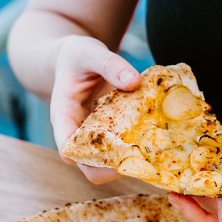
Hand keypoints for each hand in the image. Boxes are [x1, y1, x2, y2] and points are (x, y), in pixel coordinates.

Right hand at [49, 35, 140, 183]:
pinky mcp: (109, 138)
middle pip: (90, 168)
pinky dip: (137, 151)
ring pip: (108, 166)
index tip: (113, 153)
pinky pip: (121, 152)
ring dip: (130, 163)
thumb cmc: (78, 57)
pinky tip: (158, 143)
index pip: (68, 147)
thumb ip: (110, 65)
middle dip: (115, 169)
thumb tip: (134, 82)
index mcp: (64, 117)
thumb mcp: (90, 52)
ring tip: (154, 153)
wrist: (75, 61)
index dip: (86, 157)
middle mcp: (77, 135)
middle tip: (143, 157)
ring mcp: (94, 140)